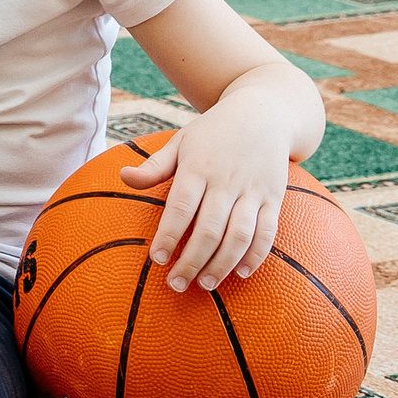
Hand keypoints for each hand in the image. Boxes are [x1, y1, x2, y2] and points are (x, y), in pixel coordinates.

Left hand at [119, 111, 290, 290]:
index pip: (181, 207)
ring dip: (221, 264)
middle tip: (175, 284)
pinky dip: (255, 255)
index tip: (157, 259)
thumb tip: (123, 177)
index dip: (169, 235)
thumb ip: (154, 166)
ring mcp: (253, 191)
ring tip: (204, 285)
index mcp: (198, 167)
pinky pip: (267, 232)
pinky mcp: (274, 198)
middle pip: (209, 229)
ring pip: (239, 235)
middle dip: (191, 260)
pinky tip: (240, 272)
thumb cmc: (214, 131)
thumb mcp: (181, 141)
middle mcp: (226, 181)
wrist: (265, 112)